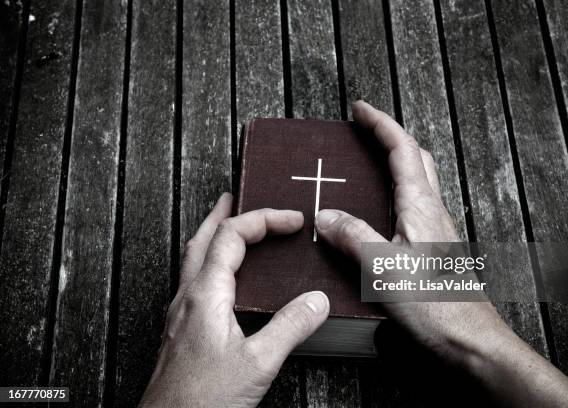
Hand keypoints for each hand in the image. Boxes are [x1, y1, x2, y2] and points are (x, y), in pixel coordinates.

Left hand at [139, 195, 329, 407]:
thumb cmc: (202, 400)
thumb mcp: (258, 363)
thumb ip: (290, 327)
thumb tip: (317, 300)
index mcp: (206, 294)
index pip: (232, 236)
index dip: (264, 220)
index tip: (293, 221)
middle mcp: (188, 297)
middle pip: (203, 239)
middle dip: (222, 214)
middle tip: (235, 197)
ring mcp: (181, 314)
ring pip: (194, 259)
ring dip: (213, 236)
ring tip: (226, 228)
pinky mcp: (182, 331)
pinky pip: (195, 282)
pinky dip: (211, 264)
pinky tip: (222, 281)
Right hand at [315, 100, 504, 359]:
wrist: (470, 341)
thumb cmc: (435, 306)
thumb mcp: (383, 268)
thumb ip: (353, 236)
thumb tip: (325, 216)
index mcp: (420, 206)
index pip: (402, 149)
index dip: (381, 124)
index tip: (359, 108)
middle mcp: (431, 211)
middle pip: (415, 158)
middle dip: (389, 137)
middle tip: (364, 130)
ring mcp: (434, 230)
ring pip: (416, 182)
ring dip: (393, 163)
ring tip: (365, 164)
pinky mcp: (431, 249)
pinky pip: (410, 208)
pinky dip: (391, 194)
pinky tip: (375, 213)